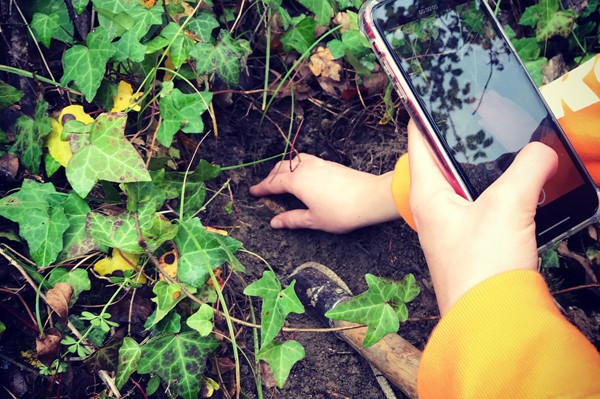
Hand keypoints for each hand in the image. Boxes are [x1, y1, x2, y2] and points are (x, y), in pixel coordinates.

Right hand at [249, 153, 399, 232]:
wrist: (370, 197)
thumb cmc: (342, 211)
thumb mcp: (314, 220)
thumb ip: (292, 219)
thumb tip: (275, 222)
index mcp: (297, 181)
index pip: (273, 183)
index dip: (262, 188)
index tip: (253, 192)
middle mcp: (306, 168)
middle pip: (282, 168)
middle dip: (271, 177)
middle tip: (265, 187)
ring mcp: (319, 164)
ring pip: (294, 161)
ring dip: (284, 169)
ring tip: (282, 179)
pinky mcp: (331, 165)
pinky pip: (306, 161)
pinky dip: (297, 166)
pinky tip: (303, 175)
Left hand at [407, 119, 557, 314]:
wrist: (492, 322)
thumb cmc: (483, 269)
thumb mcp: (508, 206)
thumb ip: (528, 169)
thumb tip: (543, 150)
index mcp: (428, 195)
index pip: (419, 143)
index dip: (423, 115)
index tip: (428, 93)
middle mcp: (435, 210)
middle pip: (445, 162)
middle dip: (464, 140)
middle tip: (485, 117)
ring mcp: (454, 229)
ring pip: (468, 185)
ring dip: (488, 168)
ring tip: (511, 148)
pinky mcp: (475, 244)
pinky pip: (485, 207)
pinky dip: (502, 194)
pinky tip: (523, 190)